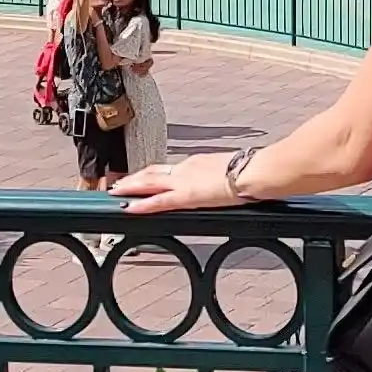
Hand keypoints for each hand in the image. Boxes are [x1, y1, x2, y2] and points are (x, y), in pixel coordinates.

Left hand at [111, 153, 253, 215]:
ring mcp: (184, 181)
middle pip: (152, 172)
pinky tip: (129, 208)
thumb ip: (220, 176)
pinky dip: (142, 204)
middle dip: (134, 178)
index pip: (168, 168)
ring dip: (131, 187)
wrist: (254, 171)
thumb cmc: (250, 171)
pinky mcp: (187, 196)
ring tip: (116, 193)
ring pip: (149, 183)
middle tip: (118, 184)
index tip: (142, 177)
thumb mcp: (230, 171)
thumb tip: (225, 181)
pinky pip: (159, 201)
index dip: (151, 173)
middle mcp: (186, 168)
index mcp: (196, 163)